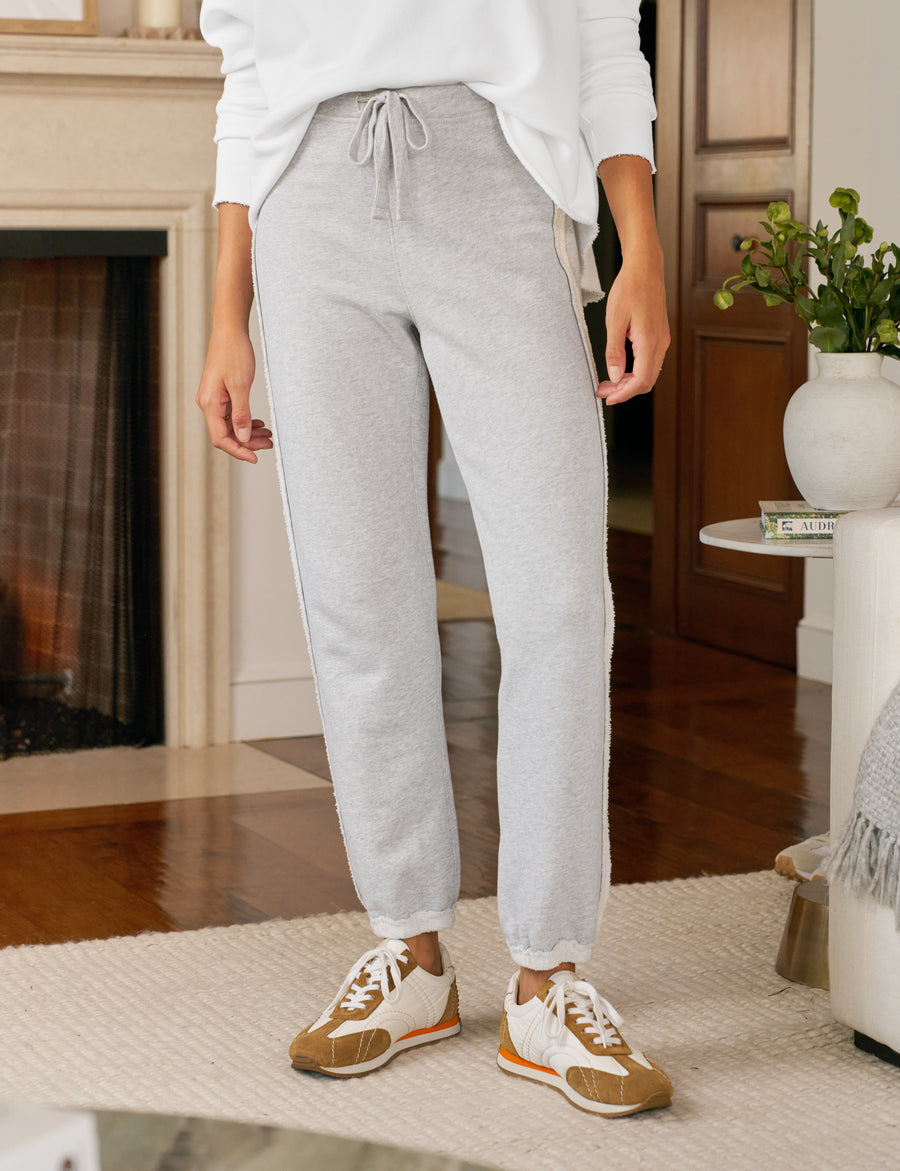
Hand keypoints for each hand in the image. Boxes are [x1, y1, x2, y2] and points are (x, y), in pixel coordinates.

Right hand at [195, 329, 272, 462]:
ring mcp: (214, 400)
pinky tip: (258, 423)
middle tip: (267, 444)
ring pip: (230, 426)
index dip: (238, 450)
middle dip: (247, 442)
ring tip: (266, 435)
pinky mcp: (220, 395)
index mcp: (209, 404)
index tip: (254, 457)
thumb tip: (243, 438)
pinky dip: (245, 421)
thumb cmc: (233, 353)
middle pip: (226, 434)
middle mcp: (208, 404)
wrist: (229, 332)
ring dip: (248, 432)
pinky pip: (232, 415)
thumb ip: (242, 414)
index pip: (221, 438)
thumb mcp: (241, 386)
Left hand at [596, 253, 669, 405]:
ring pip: (649, 373)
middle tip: (603, 390)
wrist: (645, 267)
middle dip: (624, 391)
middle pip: (646, 381)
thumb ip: (614, 351)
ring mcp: (662, 339)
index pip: (640, 380)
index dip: (624, 394)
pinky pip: (650, 362)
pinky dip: (635, 371)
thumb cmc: (629, 288)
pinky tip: (620, 368)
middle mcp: (660, 343)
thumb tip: (614, 376)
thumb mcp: (614, 319)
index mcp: (649, 341)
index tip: (607, 397)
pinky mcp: (659, 335)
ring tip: (608, 381)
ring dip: (629, 382)